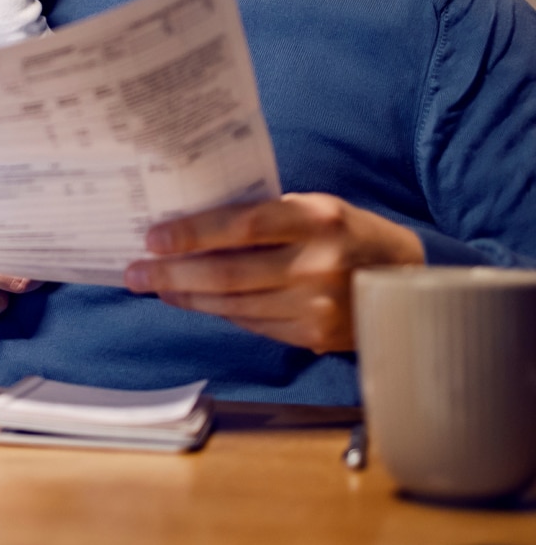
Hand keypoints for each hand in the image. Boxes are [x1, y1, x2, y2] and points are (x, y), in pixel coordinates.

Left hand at [124, 193, 424, 352]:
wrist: (410, 282)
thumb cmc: (349, 233)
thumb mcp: (315, 208)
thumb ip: (264, 215)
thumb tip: (194, 224)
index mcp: (317, 220)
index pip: (243, 226)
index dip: (194, 233)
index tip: (153, 238)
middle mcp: (317, 266)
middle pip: (229, 273)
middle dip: (173, 274)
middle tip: (135, 272)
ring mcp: (317, 307)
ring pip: (234, 304)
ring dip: (187, 296)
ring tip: (155, 286)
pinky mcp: (314, 337)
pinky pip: (252, 323)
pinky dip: (219, 311)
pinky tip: (194, 301)